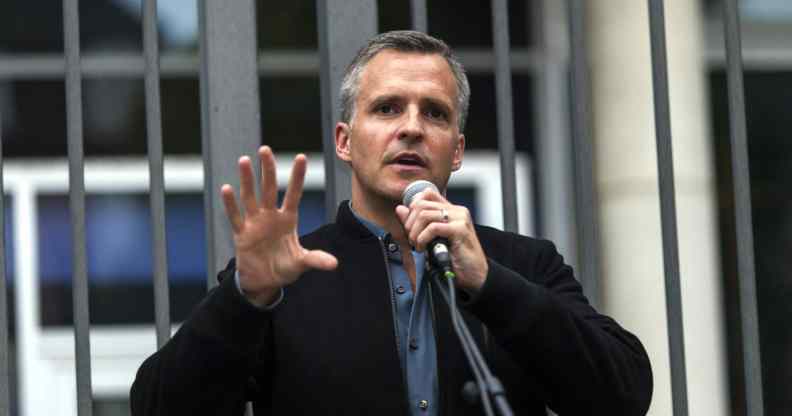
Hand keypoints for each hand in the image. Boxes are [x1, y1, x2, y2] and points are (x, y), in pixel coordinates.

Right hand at [221, 146, 337, 306]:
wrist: (264, 282)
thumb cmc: (284, 268)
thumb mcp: (301, 263)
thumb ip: (316, 260)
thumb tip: (334, 265)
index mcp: (288, 220)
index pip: (294, 194)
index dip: (297, 177)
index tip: (301, 157)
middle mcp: (271, 217)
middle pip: (269, 189)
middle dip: (268, 169)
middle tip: (265, 149)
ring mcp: (255, 223)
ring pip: (250, 197)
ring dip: (247, 180)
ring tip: (244, 160)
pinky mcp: (242, 234)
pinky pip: (236, 217)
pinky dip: (231, 204)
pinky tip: (227, 188)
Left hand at [395, 189, 487, 290]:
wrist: (474, 276)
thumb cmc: (455, 259)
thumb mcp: (431, 239)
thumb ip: (416, 223)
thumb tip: (400, 209)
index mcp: (451, 210)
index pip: (427, 193)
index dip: (412, 206)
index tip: (410, 225)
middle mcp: (457, 211)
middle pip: (421, 204)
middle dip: (410, 223)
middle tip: (412, 239)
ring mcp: (460, 218)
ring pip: (424, 214)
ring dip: (414, 232)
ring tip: (417, 245)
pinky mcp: (460, 229)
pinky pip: (432, 227)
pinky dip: (422, 239)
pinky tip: (424, 248)